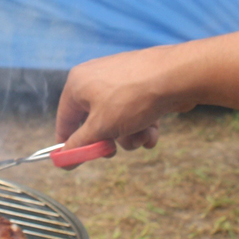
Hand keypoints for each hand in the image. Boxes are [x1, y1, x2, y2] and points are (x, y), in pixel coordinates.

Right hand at [55, 46, 189, 151]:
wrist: (175, 77)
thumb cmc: (132, 99)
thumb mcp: (101, 127)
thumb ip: (80, 144)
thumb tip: (63, 160)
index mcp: (78, 83)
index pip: (65, 117)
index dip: (69, 142)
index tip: (74, 162)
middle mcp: (95, 78)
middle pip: (94, 122)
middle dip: (109, 140)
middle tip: (115, 150)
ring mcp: (119, 80)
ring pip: (117, 121)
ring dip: (130, 135)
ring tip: (144, 136)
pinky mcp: (139, 85)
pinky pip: (133, 112)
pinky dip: (142, 124)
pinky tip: (155, 129)